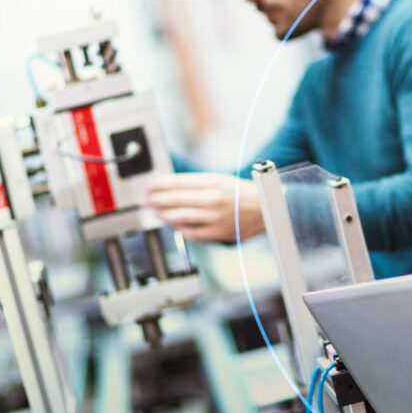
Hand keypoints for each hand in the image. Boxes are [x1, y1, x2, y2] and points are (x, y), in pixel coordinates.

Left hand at [143, 173, 264, 241]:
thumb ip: (198, 184)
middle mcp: (212, 198)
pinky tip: (173, 225)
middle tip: (144, 200)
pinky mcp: (218, 232)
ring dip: (164, 215)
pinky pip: (192, 232)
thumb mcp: (221, 180)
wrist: (267, 208)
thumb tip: (172, 188)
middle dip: (156, 199)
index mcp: (213, 182)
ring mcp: (215, 217)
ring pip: (180, 216)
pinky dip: (180, 229)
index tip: (148, 186)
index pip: (178, 182)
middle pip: (175, 199)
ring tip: (155, 212)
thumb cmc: (243, 194)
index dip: (159, 184)